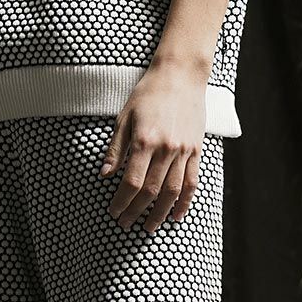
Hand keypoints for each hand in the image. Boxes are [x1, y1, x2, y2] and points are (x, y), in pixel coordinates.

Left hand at [98, 59, 206, 230]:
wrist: (180, 75)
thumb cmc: (148, 94)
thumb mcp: (124, 117)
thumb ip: (115, 148)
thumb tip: (104, 175)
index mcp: (144, 141)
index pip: (131, 182)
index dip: (121, 201)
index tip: (113, 212)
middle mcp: (166, 149)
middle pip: (151, 191)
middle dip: (136, 211)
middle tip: (126, 224)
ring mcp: (184, 151)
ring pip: (173, 192)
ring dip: (160, 213)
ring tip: (149, 226)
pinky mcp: (196, 150)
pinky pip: (192, 182)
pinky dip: (185, 202)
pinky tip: (176, 215)